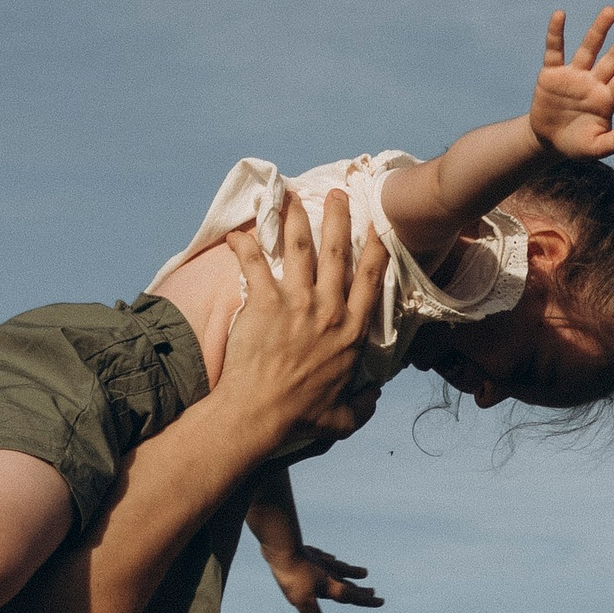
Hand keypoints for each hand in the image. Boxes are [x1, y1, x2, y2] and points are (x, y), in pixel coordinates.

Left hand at [219, 190, 389, 451]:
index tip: (376, 227)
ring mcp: (296, 302)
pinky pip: (254, 262)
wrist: (260, 412)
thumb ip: (362, 405)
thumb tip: (374, 397)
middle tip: (337, 193)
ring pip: (300, 248)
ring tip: (292, 195)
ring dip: (296, 217)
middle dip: (339, 218)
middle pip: (338, 253)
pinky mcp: (264, 301)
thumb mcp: (342, 418)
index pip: (370, 280)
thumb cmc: (300, 416)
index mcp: (351, 332)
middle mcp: (329, 309)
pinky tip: (237, 232)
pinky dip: (244, 244)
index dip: (375, 249)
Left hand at [266, 540, 383, 612]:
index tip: (381, 601)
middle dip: (360, 590)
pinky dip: (330, 560)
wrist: (284, 547)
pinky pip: (323, 558)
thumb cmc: (293, 575)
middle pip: (348, 583)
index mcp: (330, 586)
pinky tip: (330, 558)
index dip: (366, 601)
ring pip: (340, 568)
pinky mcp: (309, 553)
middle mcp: (329, 574)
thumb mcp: (302, 600)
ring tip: (363, 572)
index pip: (352, 596)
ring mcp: (320, 562)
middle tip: (373, 591)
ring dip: (352, 572)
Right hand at [529, 6, 613, 159]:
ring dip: (599, 30)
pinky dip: (556, 33)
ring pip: (589, 48)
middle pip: (613, 57)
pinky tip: (560, 15)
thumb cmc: (576, 145)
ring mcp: (573, 76)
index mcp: (607, 99)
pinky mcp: (552, 73)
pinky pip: (554, 50)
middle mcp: (593, 83)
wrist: (547, 140)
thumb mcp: (595, 148)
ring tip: (612, 11)